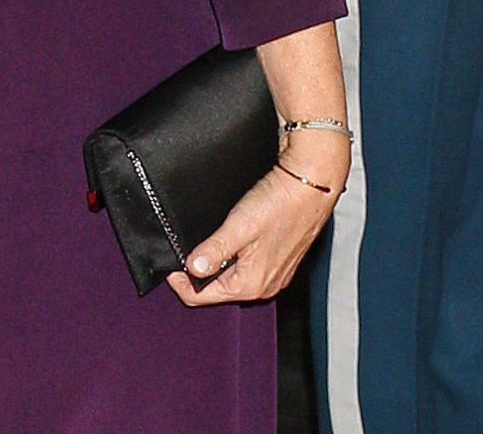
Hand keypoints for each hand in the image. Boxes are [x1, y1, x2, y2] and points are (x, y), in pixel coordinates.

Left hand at [165, 143, 345, 306]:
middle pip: (218, 288)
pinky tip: (232, 233)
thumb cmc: (281, 204)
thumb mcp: (239, 226)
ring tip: (208, 237)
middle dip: (198, 270)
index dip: (181, 281)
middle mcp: (264, 286)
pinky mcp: (279, 259)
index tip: (171, 263)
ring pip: (232, 276)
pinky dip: (234, 254)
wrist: (312, 185)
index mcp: (251, 285)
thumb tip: (191, 268)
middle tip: (186, 247)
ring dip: (216, 260)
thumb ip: (214, 250)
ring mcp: (273, 273)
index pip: (203, 296)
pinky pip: (247, 265)